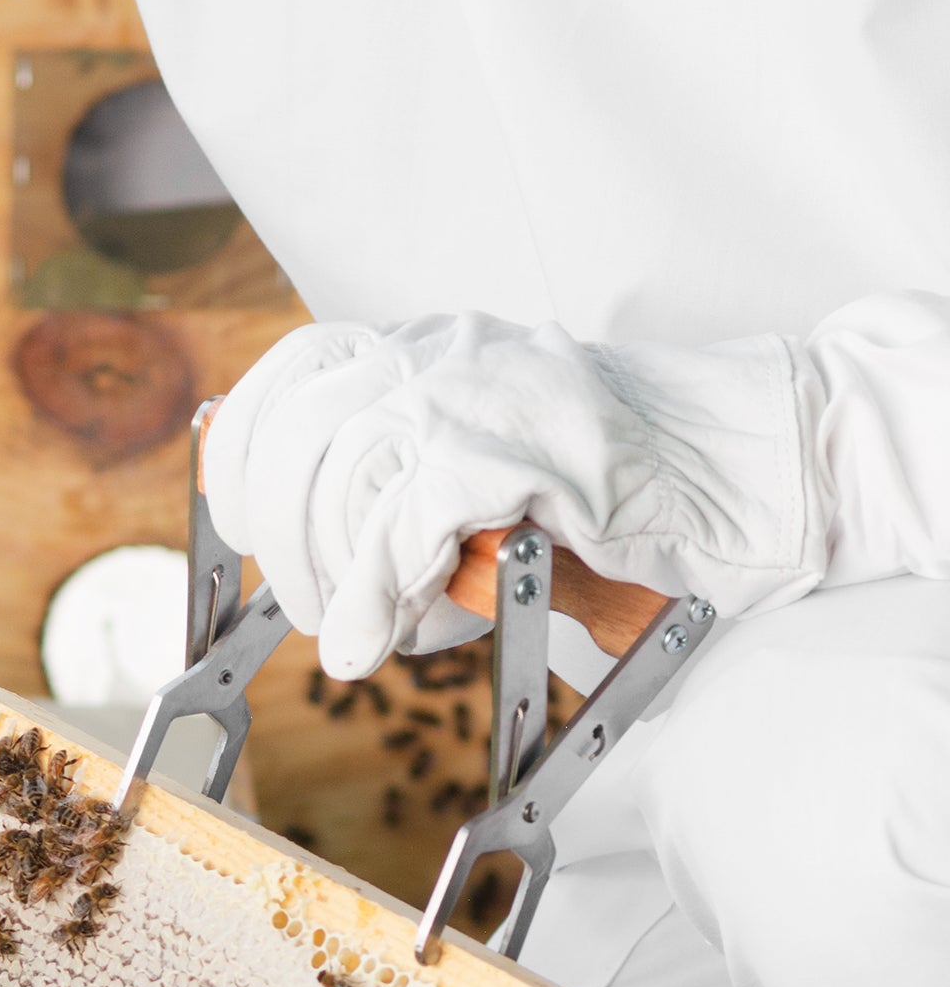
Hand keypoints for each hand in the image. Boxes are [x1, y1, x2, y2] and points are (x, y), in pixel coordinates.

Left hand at [203, 311, 828, 677]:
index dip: (244, 449)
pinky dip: (378, 594)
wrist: (752, 457)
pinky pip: (404, 527)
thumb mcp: (493, 463)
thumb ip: (409, 491)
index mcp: (432, 347)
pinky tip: (380, 639)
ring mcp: (478, 394)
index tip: (235, 517)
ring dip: (335, 576)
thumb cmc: (625, 479)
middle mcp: (441, 355)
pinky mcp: (515, 450)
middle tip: (316, 608)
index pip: (295, 371)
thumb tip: (331, 570)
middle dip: (284, 541)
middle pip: (298, 439)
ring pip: (341, 482)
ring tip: (364, 632)